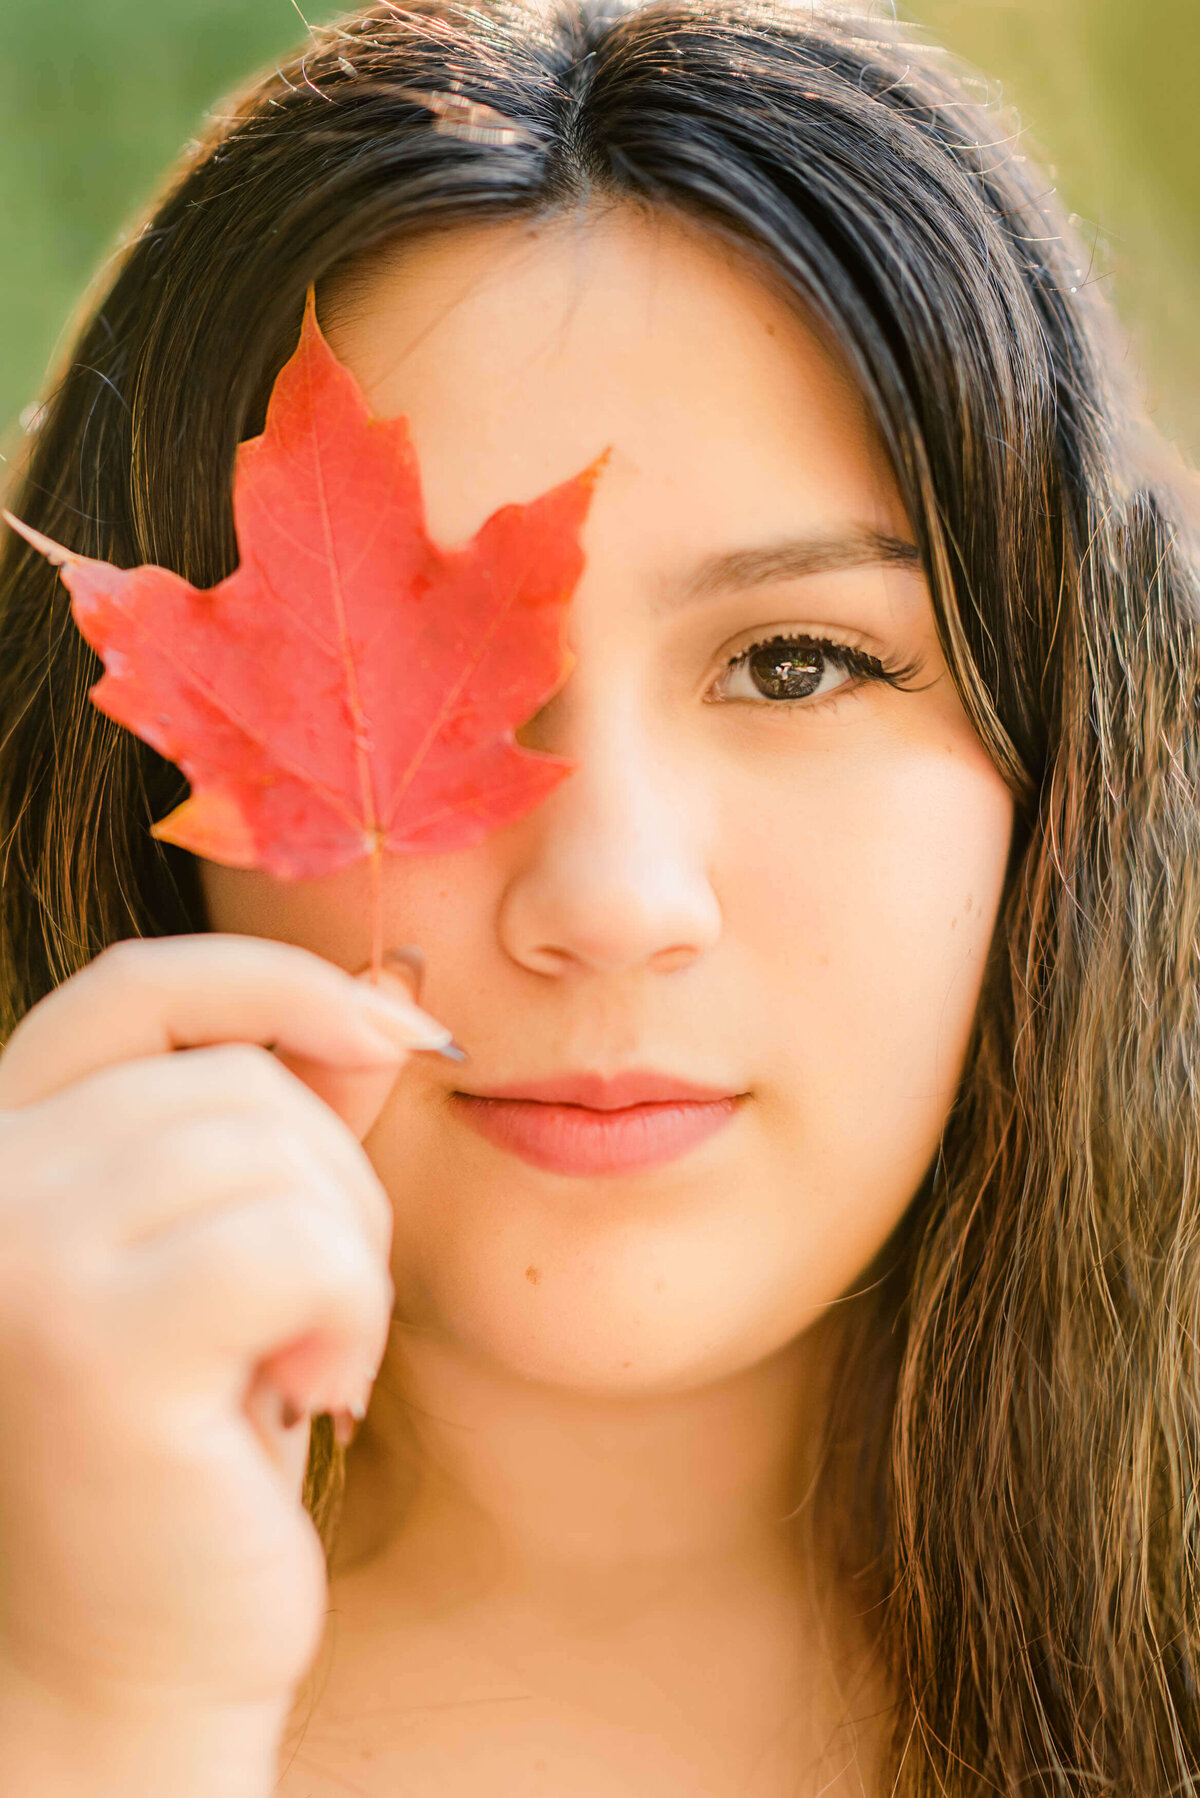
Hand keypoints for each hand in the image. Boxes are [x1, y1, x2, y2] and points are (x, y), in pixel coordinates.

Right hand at [0, 933, 446, 1715]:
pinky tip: (308, 1395)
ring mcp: (18, 1252)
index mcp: (6, 1148)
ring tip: (297, 1360)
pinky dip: (348, 1312)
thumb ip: (288, 1116)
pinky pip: (302, 1244)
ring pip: (281, 1150)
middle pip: (239, 1078)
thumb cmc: (197, 1453)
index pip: (139, 985)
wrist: (132, 1665)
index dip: (279, 983)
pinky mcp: (88, 1340)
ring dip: (347, 1257)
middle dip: (334, 1183)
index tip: (397, 1030)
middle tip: (309, 1315)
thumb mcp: (238, 1252)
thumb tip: (385, 992)